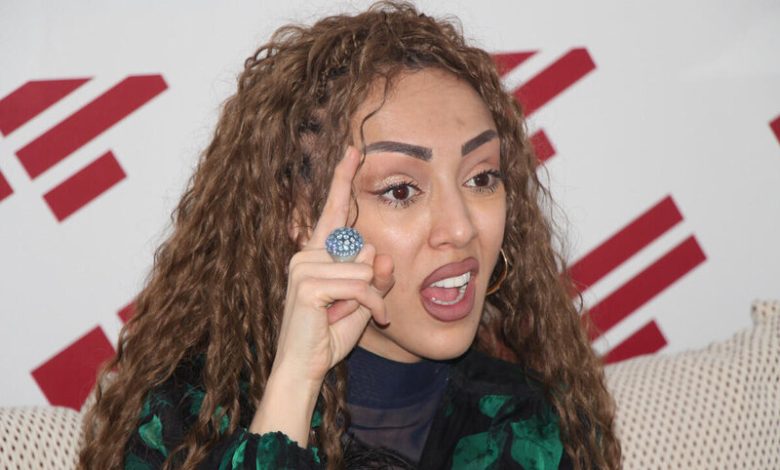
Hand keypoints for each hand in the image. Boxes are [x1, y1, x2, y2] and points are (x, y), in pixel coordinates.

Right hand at [272, 146, 394, 387]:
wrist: (305, 367)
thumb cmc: (329, 335)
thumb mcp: (363, 302)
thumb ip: (375, 278)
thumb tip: (383, 256)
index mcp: (317, 254)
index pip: (332, 210)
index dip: (343, 178)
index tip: (353, 150)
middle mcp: (306, 254)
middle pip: (365, 248)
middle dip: (372, 281)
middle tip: (354, 308)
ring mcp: (303, 266)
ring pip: (365, 268)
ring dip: (371, 298)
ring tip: (353, 316)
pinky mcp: (308, 283)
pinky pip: (361, 285)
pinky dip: (372, 305)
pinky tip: (368, 319)